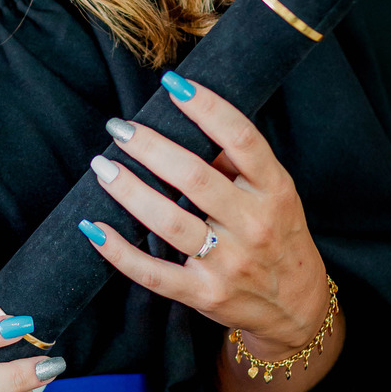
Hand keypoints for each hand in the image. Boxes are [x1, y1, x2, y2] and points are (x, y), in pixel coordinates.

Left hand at [79, 76, 340, 391]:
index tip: (174, 84)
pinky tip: (93, 227)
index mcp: (274, 190)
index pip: (242, 140)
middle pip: (196, 178)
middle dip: (151, 148)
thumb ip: (240, 162)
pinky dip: (119, 252)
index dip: (208, 108)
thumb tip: (190, 119)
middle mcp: (253, 225)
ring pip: (170, 222)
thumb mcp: (276, 194)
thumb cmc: (278, 236)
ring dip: (130, 192)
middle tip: (119, 128)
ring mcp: (228, 263)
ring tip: (102, 166)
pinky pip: (153, 273)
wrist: (297, 307)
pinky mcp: (204, 294)